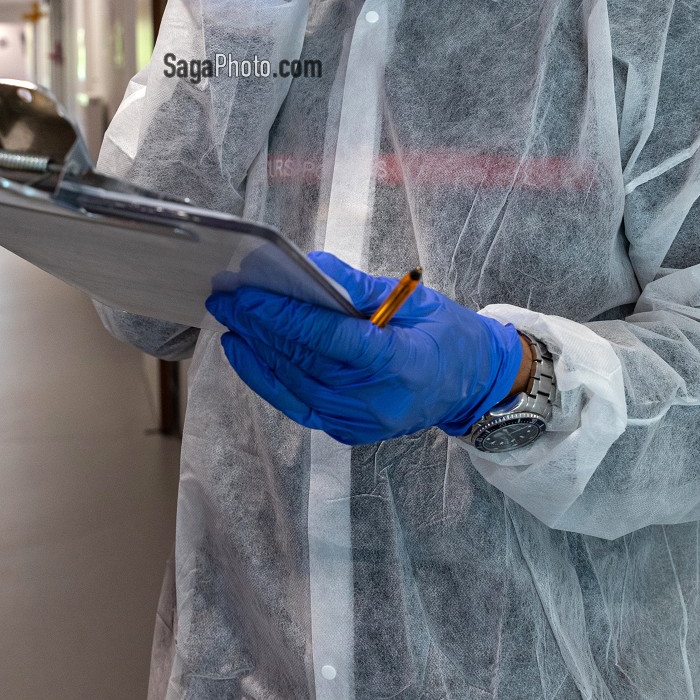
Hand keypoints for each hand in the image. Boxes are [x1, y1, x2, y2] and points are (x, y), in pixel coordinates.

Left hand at [205, 251, 524, 445]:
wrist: (472, 384)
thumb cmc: (446, 334)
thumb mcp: (412, 298)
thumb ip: (357, 286)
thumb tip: (308, 268)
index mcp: (404, 364)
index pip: (331, 339)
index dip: (285, 315)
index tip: (250, 293)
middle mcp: (379, 402)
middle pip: (306, 362)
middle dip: (260, 327)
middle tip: (227, 298)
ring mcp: (362, 423)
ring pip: (294, 385)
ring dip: (256, 351)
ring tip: (230, 319)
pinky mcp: (348, 431)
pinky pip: (298, 403)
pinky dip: (267, 378)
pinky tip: (246, 353)